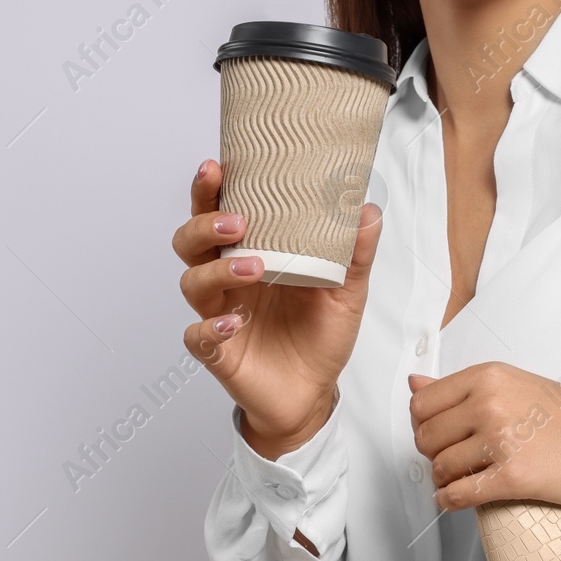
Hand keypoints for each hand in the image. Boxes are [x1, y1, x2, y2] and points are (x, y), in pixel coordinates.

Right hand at [173, 159, 381, 459]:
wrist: (313, 394)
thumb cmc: (320, 338)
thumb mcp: (347, 293)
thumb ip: (356, 254)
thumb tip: (368, 210)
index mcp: (252, 255)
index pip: (220, 214)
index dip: (210, 190)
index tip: (217, 166)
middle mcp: (228, 281)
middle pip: (191, 242)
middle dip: (205, 224)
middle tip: (237, 222)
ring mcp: (219, 314)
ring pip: (193, 283)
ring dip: (218, 270)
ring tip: (254, 268)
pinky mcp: (218, 352)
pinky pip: (198, 336)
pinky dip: (211, 328)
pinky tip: (234, 323)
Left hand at [408, 362, 560, 510]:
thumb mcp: (513, 384)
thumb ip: (461, 387)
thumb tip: (414, 382)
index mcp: (488, 377)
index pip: (422, 402)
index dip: (423, 424)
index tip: (438, 434)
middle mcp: (490, 404)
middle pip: (426, 437)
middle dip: (433, 453)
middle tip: (453, 458)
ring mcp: (501, 441)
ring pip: (440, 467)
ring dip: (446, 479)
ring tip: (464, 477)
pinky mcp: (513, 477)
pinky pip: (459, 495)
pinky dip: (450, 501)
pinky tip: (456, 499)